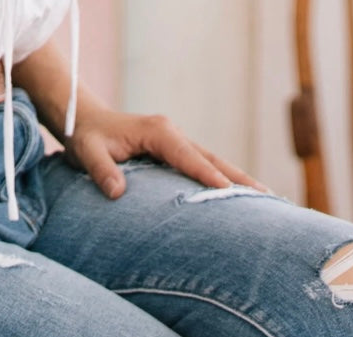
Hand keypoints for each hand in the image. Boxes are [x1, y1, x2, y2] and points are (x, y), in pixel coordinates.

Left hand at [66, 106, 268, 199]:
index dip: (208, 174)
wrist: (85, 121)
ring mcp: (178, 143)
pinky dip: (223, 180)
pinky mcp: (176, 153)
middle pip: (213, 158)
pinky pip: (204, 167)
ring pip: (214, 162)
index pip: (188, 156)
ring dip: (238, 181)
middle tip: (266, 198)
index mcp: (158, 132)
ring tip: (265, 200)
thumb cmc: (88, 137)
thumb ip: (102, 171)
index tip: (227, 191)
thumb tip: (117, 193)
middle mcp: (173, 134)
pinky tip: (239, 197)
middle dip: (239, 178)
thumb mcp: (89, 152)